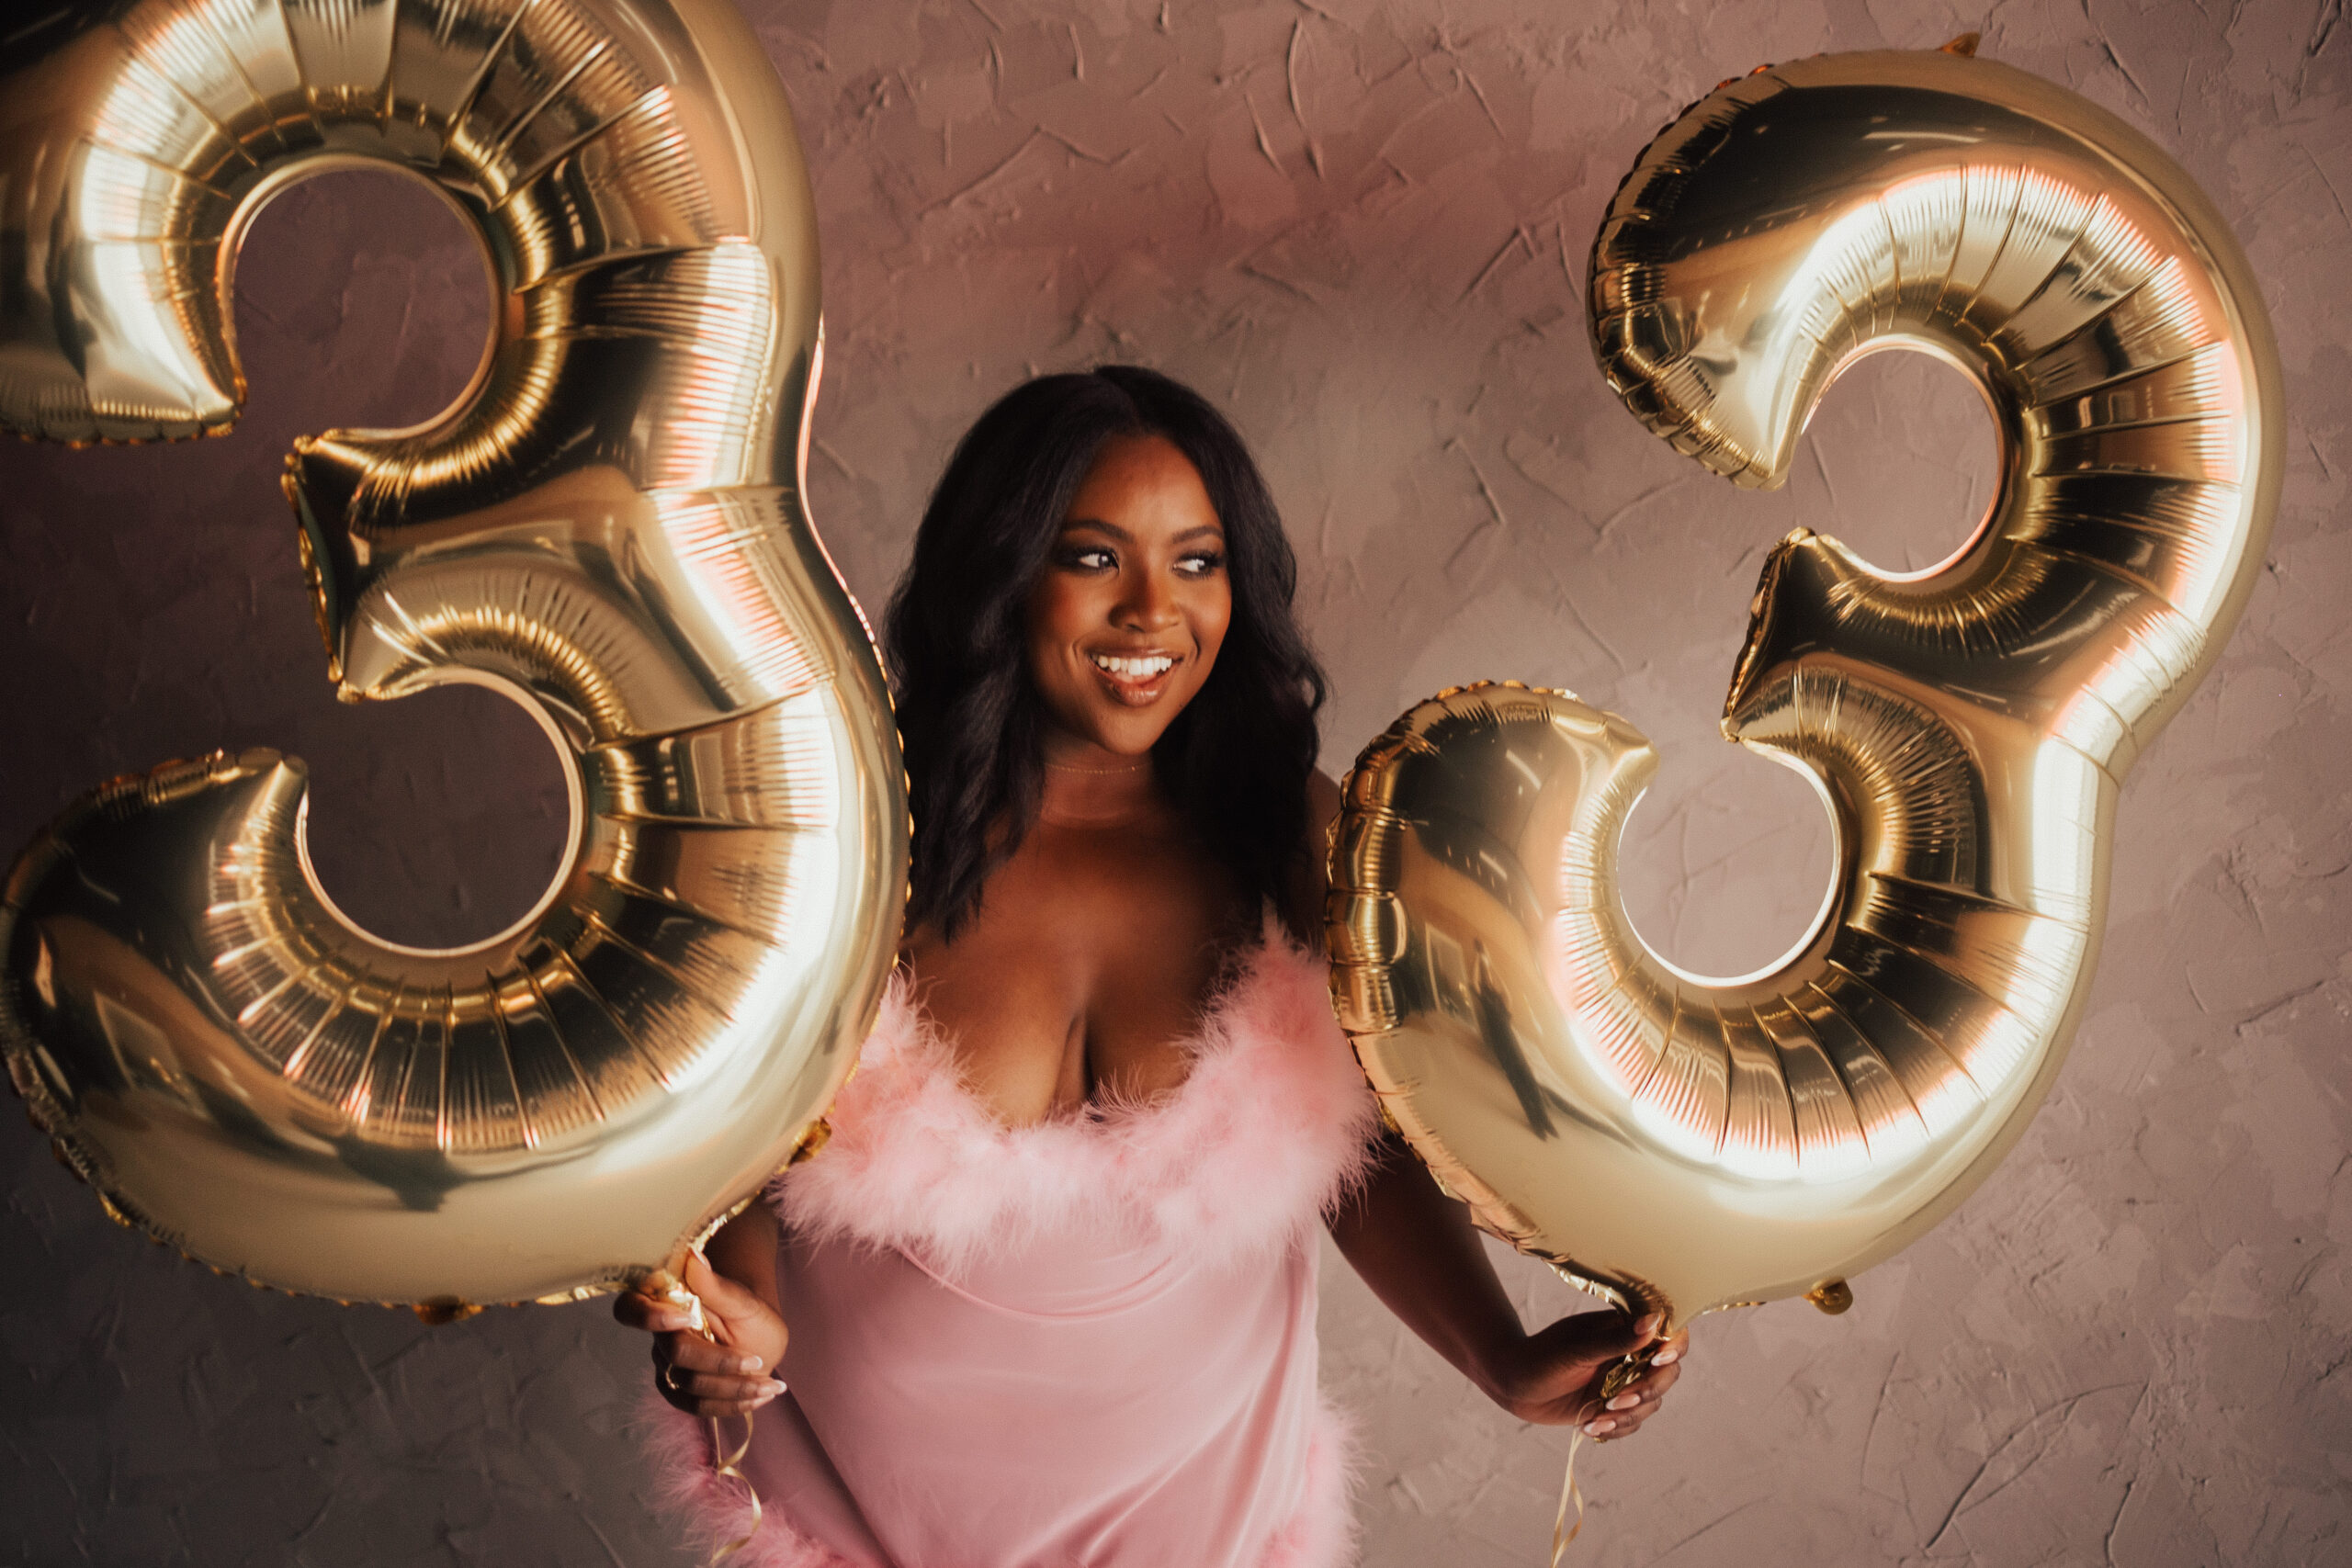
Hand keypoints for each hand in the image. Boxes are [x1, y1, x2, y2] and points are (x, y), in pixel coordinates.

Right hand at [612, 1249, 788, 1418]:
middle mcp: (660, 1336)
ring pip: (689, 1386)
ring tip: (770, 1385)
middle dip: (719, 1361)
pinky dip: (731, 1404)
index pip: (630, 1309)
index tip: (685, 1318)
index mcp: (666, 1304)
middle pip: (675, 1354)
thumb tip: (693, 1255)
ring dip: (733, 1389)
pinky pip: (697, 1407)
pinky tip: (760, 1397)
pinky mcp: (678, 1392)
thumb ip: (715, 1285)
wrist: (761, 1340)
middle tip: (757, 1361)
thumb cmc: (750, 1314)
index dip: (649, 1317)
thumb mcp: (743, 1300)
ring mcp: (668, 1366)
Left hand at [1480, 1309, 1687, 1440]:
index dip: (1673, 1346)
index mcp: (1625, 1329)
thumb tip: (1654, 1320)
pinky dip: (1616, 1428)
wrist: (1512, 1385)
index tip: (1659, 1358)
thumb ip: (1617, 1339)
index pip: (1668, 1333)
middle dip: (1647, 1390)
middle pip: (1667, 1374)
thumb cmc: (1540, 1357)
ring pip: (1651, 1402)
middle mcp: (1630, 1355)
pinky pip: (1632, 1422)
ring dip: (1628, 1415)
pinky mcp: (1613, 1406)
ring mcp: (1623, 1382)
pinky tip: (1590, 1427)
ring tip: (1597, 1419)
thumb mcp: (1577, 1349)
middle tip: (1617, 1400)